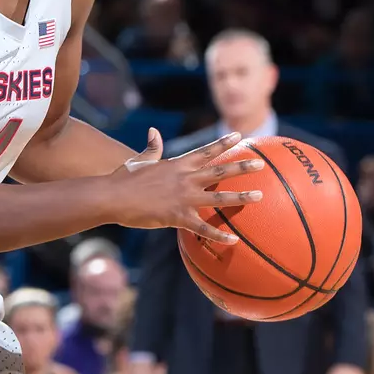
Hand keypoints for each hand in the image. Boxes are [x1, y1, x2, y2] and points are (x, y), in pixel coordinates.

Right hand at [110, 130, 263, 243]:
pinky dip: (218, 234)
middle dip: (242, 166)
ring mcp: (183, 197)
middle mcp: (185, 178)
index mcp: (177, 164)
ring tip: (260, 197)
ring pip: (219, 196)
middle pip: (220, 170)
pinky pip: (203, 227)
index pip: (206, 151)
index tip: (239, 136)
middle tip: (261, 164)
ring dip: (240, 197)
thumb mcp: (139, 160)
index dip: (223, 143)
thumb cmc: (122, 179)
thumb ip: (152, 147)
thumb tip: (154, 131)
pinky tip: (233, 241)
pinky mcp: (178, 216)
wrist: (112, 197)